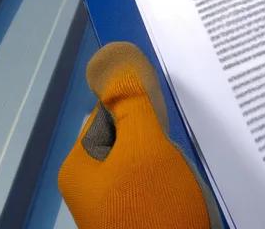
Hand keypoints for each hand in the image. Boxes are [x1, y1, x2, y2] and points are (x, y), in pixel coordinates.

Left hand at [58, 42, 221, 228]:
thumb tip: (112, 53)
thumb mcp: (144, 146)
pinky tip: (184, 192)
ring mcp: (114, 206)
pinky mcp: (138, 218)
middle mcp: (90, 186)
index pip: (109, 112)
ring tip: (180, 176)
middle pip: (129, 136)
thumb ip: (131, 101)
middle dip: (157, 136)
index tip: (164, 117)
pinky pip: (155, 185)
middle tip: (175, 150)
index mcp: (79, 165)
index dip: (139, 109)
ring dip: (168, 160)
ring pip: (147, 161)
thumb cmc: (154, 211)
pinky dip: (172, 182)